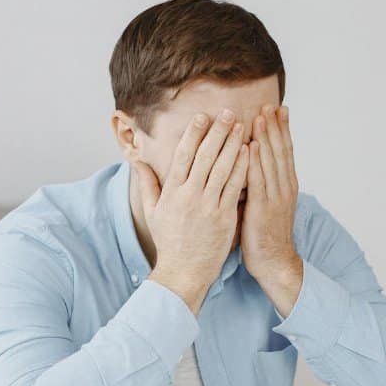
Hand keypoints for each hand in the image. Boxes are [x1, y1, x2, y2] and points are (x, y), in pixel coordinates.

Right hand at [134, 109, 249, 314]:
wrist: (184, 272)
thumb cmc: (169, 242)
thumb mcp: (152, 212)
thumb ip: (147, 184)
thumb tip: (137, 161)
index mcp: (172, 192)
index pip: (183, 156)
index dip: (194, 134)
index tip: (202, 117)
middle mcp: (190, 196)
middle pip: (205, 156)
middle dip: (217, 132)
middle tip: (228, 113)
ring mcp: (208, 206)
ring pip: (222, 168)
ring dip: (233, 144)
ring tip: (241, 126)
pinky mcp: (224, 217)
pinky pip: (235, 187)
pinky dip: (242, 168)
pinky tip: (249, 152)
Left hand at [243, 105, 302, 313]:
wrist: (274, 262)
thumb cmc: (265, 235)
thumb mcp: (267, 204)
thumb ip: (260, 184)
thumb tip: (249, 164)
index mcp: (285, 186)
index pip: (284, 151)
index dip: (281, 129)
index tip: (278, 109)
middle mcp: (284, 188)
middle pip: (280, 150)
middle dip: (275, 126)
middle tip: (270, 104)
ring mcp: (275, 197)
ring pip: (271, 161)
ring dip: (266, 137)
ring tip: (262, 116)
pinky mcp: (262, 208)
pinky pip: (258, 180)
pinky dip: (255, 161)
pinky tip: (251, 145)